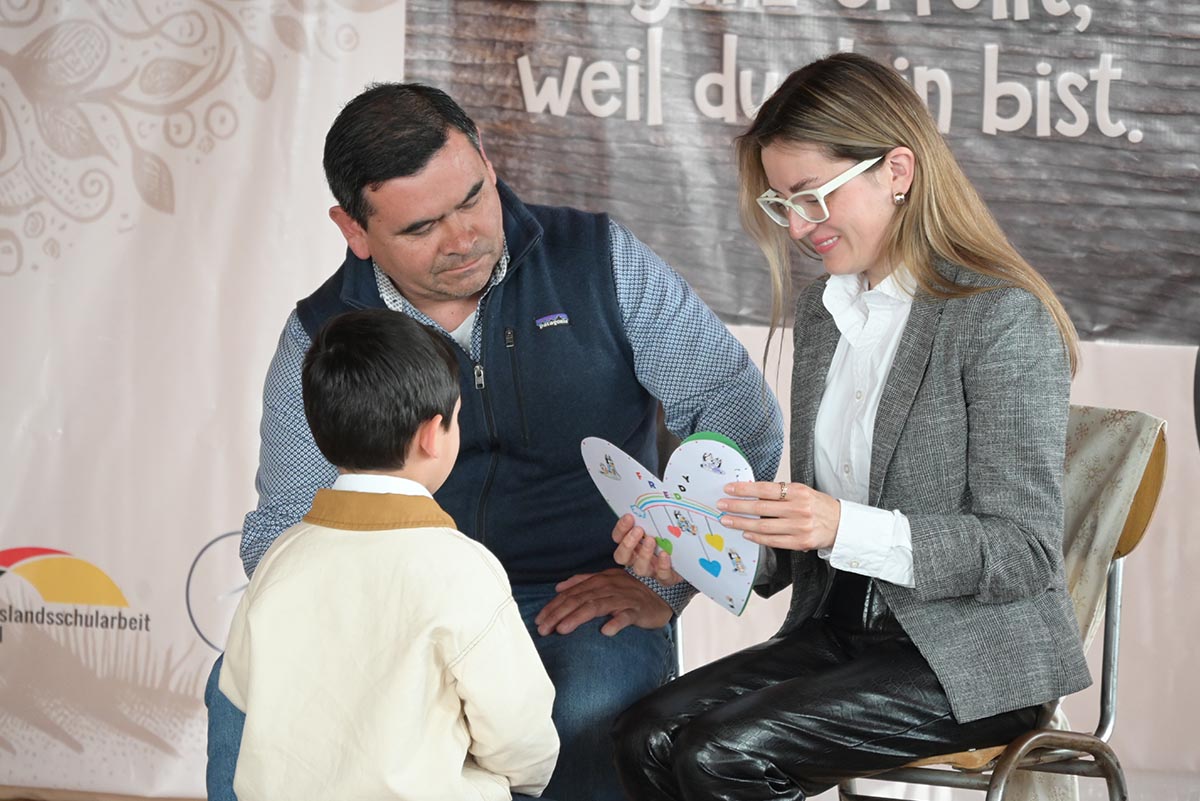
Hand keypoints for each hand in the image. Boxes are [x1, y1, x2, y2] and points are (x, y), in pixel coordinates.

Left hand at [533, 568, 672, 636]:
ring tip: (563, 629)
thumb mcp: (605, 581)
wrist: (661, 592)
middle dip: (559, 613)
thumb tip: (558, 587)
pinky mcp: (637, 610)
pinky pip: (626, 616)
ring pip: (597, 606)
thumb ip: (582, 582)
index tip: (539, 620)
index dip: (554, 606)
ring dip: (578, 617)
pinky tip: (605, 631)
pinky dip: (616, 622)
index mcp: (598, 581)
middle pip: (579, 599)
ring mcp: (623, 598)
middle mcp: (608, 587)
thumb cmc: (631, 589)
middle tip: (543, 628)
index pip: (571, 594)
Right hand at [611, 513, 683, 585]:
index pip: (618, 537)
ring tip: (651, 540)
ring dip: (643, 554)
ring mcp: (651, 569)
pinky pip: (662, 576)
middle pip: (621, 556)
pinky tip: (665, 555)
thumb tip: (651, 497)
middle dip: (627, 543)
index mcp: (632, 544)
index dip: (621, 529)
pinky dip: (662, 566)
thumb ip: (652, 517)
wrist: (688, 558)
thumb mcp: (659, 525)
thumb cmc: (669, 537)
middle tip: (638, 530)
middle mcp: (637, 558)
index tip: (629, 517)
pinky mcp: (666, 577)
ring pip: (639, 568)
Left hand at [717, 481, 840, 551]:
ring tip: (728, 520)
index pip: (765, 489)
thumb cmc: (818, 506)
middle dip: (737, 506)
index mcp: (798, 492)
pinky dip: (757, 537)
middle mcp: (799, 509)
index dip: (744, 489)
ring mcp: (799, 527)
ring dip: (742, 523)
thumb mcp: (802, 492)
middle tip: (722, 505)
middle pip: (761, 508)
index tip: (729, 489)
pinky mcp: (800, 543)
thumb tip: (751, 492)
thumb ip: (780, 493)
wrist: (841, 524)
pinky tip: (745, 533)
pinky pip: (773, 541)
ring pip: (764, 527)